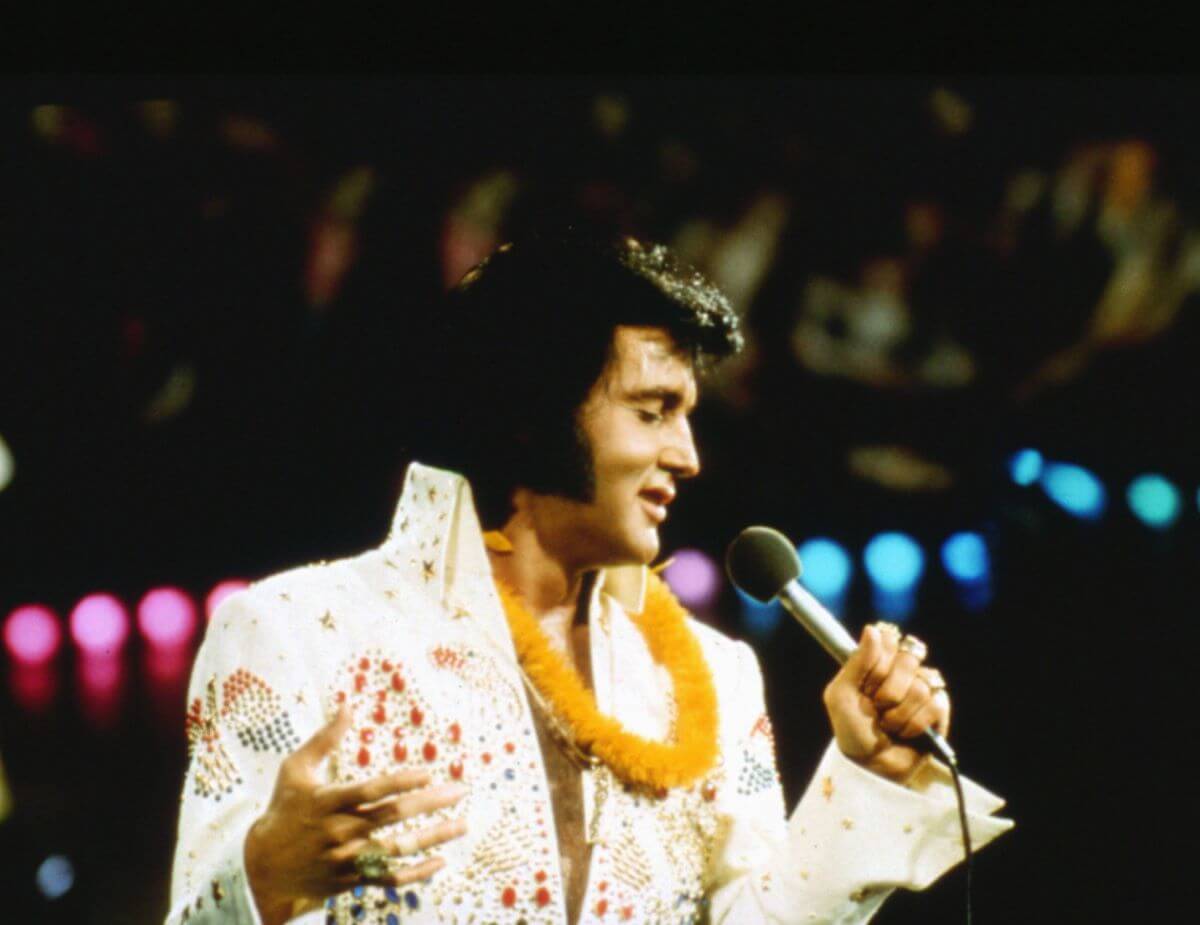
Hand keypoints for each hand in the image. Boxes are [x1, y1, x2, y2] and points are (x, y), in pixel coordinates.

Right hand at [244, 705, 467, 924]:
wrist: (263, 866)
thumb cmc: (284, 809)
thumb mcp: (296, 769)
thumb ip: (324, 739)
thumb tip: (346, 706)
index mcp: (328, 801)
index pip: (371, 791)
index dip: (400, 782)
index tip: (428, 773)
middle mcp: (341, 830)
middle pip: (392, 816)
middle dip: (431, 803)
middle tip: (460, 791)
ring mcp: (348, 858)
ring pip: (397, 849)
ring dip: (433, 837)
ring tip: (462, 824)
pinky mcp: (352, 879)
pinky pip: (390, 879)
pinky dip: (417, 874)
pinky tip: (440, 862)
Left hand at [822, 624, 950, 783]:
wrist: (870, 764)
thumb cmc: (851, 729)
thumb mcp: (842, 695)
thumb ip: (857, 662)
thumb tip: (873, 629)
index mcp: (878, 660)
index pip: (889, 638)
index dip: (877, 662)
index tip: (865, 683)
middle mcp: (903, 670)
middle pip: (908, 658)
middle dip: (887, 690)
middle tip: (876, 706)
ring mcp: (923, 687)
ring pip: (921, 685)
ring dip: (898, 713)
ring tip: (888, 725)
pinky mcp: (939, 709)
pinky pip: (936, 704)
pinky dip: (915, 724)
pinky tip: (905, 732)